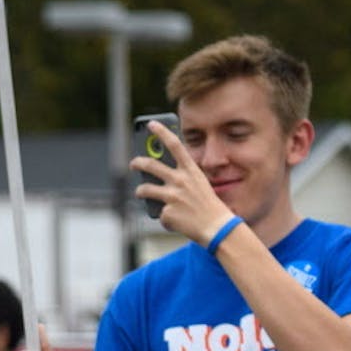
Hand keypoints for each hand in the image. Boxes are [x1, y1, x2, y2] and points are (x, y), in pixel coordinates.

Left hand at [131, 120, 234, 244]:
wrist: (217, 227)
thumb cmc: (209, 205)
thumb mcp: (199, 185)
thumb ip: (182, 177)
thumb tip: (158, 175)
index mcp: (191, 171)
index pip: (175, 145)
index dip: (161, 132)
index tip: (151, 124)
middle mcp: (180, 180)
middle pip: (150, 165)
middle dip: (138, 163)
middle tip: (133, 163)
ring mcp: (171, 196)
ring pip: (145, 189)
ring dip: (140, 191)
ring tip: (140, 192)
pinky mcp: (166, 212)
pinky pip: (160, 213)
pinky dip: (166, 217)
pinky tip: (177, 220)